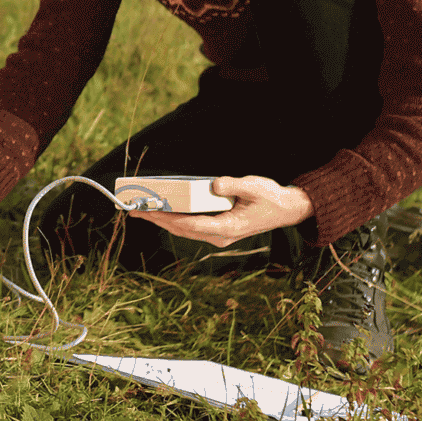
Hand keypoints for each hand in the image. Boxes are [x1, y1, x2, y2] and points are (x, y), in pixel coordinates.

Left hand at [130, 176, 313, 247]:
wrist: (287, 210)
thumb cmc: (271, 198)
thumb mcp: (254, 186)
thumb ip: (233, 185)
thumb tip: (212, 184)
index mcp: (227, 228)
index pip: (189, 224)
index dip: (166, 218)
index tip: (148, 211)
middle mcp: (220, 236)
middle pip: (181, 229)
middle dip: (157, 219)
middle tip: (134, 211)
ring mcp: (219, 235)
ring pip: (184, 230)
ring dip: (163, 220)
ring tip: (142, 211)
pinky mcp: (219, 230)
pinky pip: (192, 226)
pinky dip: (175, 219)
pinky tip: (163, 211)